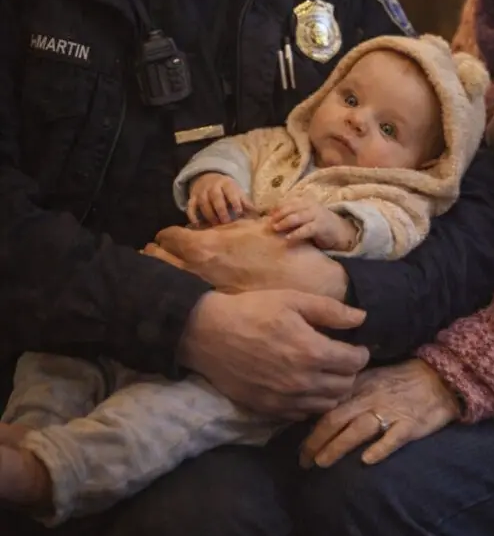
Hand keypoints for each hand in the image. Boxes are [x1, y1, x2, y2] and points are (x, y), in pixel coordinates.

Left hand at [145, 218, 348, 299]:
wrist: (303, 281)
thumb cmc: (278, 247)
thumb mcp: (248, 227)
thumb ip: (220, 229)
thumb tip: (199, 230)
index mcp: (207, 247)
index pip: (170, 238)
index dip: (165, 235)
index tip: (162, 236)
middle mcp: (201, 272)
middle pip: (162, 262)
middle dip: (154, 255)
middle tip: (149, 252)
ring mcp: (207, 292)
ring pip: (172, 282)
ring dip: (164, 272)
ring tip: (157, 268)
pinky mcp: (217, 308)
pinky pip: (191, 296)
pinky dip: (183, 289)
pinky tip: (185, 288)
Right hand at [178, 290, 369, 417]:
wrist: (207, 333)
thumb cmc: (252, 311)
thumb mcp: (292, 300)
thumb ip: (330, 310)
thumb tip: (361, 318)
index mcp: (312, 352)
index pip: (354, 363)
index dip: (361, 354)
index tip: (357, 347)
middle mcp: (302, 382)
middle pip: (344, 387)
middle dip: (350, 372)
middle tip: (343, 359)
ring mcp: (285, 400)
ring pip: (326, 405)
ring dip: (333, 390)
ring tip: (327, 373)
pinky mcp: (268, 409)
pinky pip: (303, 414)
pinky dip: (311, 403)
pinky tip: (305, 386)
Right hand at [187, 173, 254, 224]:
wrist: (209, 178)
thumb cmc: (227, 190)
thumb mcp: (237, 192)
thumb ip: (245, 203)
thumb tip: (258, 214)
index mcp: (227, 184)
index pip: (231, 192)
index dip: (235, 202)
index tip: (238, 213)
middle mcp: (213, 186)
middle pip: (216, 197)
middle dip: (221, 210)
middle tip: (226, 222)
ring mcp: (201, 192)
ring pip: (203, 202)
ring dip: (209, 214)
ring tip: (215, 225)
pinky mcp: (193, 198)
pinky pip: (191, 207)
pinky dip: (193, 216)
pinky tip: (198, 225)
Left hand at [270, 199, 357, 250]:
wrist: (341, 232)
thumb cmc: (318, 225)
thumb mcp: (305, 217)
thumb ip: (292, 216)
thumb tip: (271, 220)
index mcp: (305, 202)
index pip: (288, 202)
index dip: (277, 208)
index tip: (266, 215)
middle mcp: (310, 206)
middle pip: (291, 208)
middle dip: (278, 215)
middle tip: (268, 223)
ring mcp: (316, 215)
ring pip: (297, 217)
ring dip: (285, 222)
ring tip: (275, 228)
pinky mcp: (321, 226)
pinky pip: (306, 229)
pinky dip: (296, 233)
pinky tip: (288, 238)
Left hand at [300, 360, 460, 466]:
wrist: (439, 377)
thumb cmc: (401, 379)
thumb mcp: (371, 377)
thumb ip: (348, 391)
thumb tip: (319, 407)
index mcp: (359, 386)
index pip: (328, 406)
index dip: (310, 427)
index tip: (298, 447)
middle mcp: (370, 398)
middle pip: (337, 419)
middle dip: (316, 441)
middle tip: (303, 461)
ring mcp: (391, 412)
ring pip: (359, 429)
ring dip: (338, 446)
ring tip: (321, 463)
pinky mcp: (410, 425)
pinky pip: (393, 437)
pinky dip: (380, 448)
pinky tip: (366, 460)